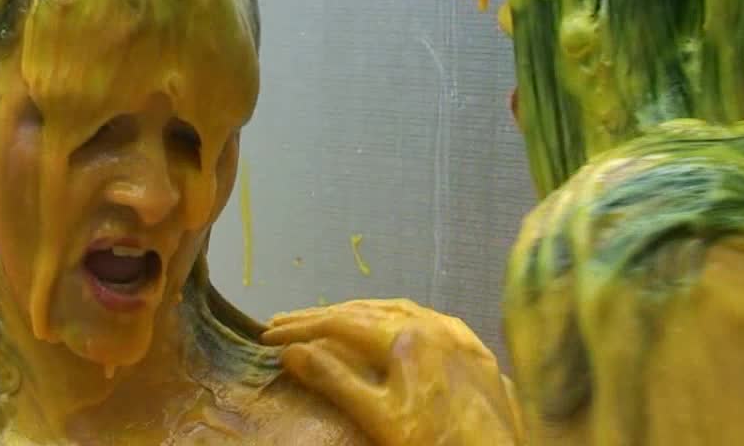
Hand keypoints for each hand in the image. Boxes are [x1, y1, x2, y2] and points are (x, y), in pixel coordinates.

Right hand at [262, 299, 523, 445]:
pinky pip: (428, 322)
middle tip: (286, 323)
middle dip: (323, 317)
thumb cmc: (435, 442)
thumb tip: (291, 352)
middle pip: (365, 311)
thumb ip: (334, 379)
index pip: (339, 322)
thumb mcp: (377, 417)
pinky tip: (392, 327)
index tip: (267, 334)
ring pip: (399, 311)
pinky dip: (396, 321)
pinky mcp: (475, 351)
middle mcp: (432, 323)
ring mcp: (457, 335)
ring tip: (328, 321)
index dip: (300, 327)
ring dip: (359, 314)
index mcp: (405, 335)